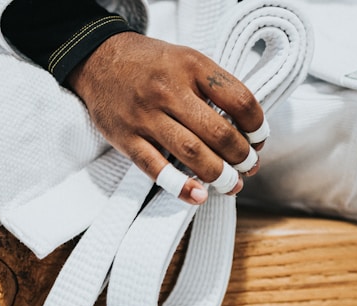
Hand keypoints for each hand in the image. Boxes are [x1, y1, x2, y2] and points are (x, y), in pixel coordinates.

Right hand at [66, 32, 263, 204]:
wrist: (97, 59)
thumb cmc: (150, 64)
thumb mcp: (185, 59)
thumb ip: (212, 87)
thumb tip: (245, 128)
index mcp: (191, 66)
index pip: (239, 99)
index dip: (257, 125)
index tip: (259, 140)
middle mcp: (168, 89)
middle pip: (218, 132)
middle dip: (241, 157)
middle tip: (250, 167)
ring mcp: (145, 116)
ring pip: (191, 153)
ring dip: (219, 175)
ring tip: (232, 184)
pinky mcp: (126, 138)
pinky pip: (156, 168)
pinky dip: (180, 186)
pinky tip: (198, 196)